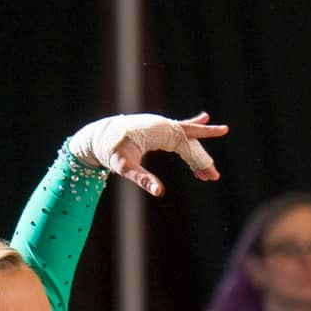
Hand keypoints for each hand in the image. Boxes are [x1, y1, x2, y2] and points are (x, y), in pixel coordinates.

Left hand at [68, 112, 227, 195]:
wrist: (98, 136)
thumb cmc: (110, 150)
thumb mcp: (124, 167)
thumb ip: (142, 179)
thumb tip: (159, 192)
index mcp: (158, 131)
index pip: (187, 146)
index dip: (200, 161)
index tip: (210, 177)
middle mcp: (162, 124)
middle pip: (191, 141)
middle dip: (202, 159)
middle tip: (213, 177)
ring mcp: (160, 124)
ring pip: (187, 136)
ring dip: (198, 151)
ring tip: (208, 168)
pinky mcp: (157, 127)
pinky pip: (180, 129)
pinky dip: (192, 127)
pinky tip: (204, 118)